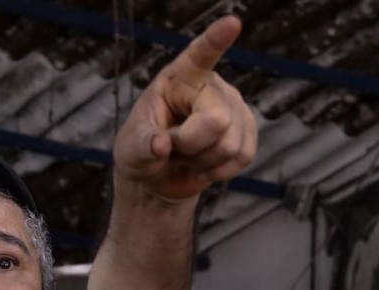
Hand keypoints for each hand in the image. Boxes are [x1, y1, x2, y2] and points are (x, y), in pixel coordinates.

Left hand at [113, 15, 257, 201]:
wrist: (159, 178)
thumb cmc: (142, 154)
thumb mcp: (130, 151)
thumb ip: (142, 146)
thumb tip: (161, 146)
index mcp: (179, 77)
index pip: (199, 55)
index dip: (216, 39)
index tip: (233, 22)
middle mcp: (211, 86)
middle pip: (217, 120)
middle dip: (192, 145)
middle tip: (175, 147)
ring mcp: (234, 107)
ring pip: (230, 145)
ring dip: (204, 161)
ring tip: (188, 155)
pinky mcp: (247, 131)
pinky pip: (243, 157)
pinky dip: (220, 171)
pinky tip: (205, 165)